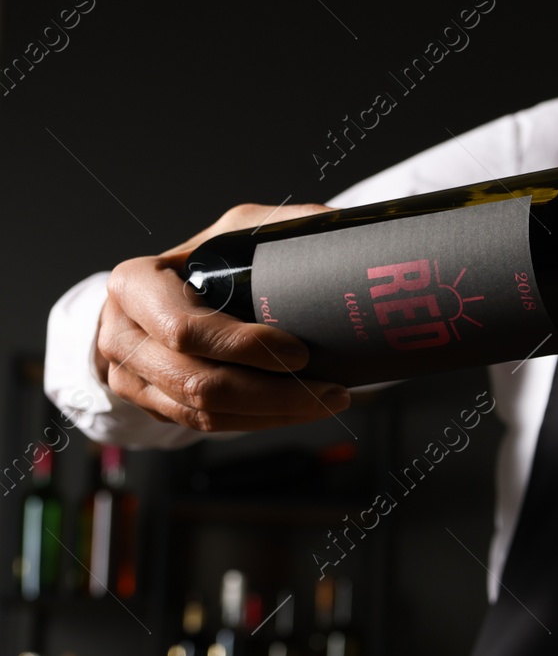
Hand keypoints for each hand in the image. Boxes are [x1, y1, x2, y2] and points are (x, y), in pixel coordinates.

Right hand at [95, 203, 349, 431]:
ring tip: (328, 401)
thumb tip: (338, 233)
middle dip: (273, 393)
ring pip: (206, 413)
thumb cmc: (213, 258)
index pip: (186, 329)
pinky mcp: (154, 406)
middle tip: (331, 389)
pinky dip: (259, 421)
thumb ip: (277, 229)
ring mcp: (132, 377)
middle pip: (199, 383)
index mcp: (135, 285)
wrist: (171, 291)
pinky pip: (209, 426)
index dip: (244, 348)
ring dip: (275, 413)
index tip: (300, 352)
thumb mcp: (239, 230)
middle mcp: (122, 334)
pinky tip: (299, 412)